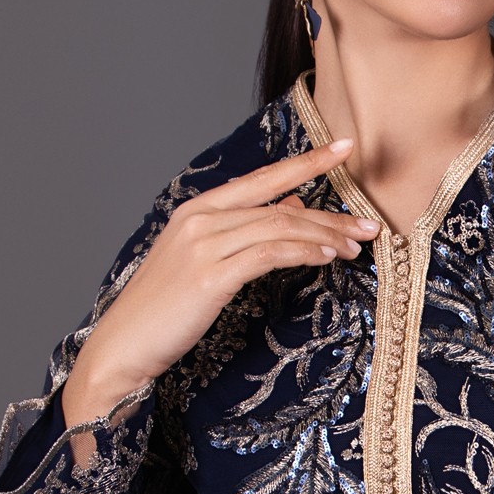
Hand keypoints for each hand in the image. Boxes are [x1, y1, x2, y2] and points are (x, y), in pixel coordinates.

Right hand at [61, 138, 376, 425]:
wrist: (123, 345)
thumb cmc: (164, 309)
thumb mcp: (205, 262)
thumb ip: (245, 233)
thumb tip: (292, 208)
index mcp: (199, 209)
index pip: (263, 177)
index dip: (307, 161)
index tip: (346, 148)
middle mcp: (201, 218)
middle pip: (279, 204)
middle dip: (330, 213)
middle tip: (369, 224)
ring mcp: (204, 245)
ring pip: (280, 228)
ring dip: (325, 237)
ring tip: (356, 248)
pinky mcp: (211, 276)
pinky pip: (269, 254)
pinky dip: (303, 253)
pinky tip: (327, 259)